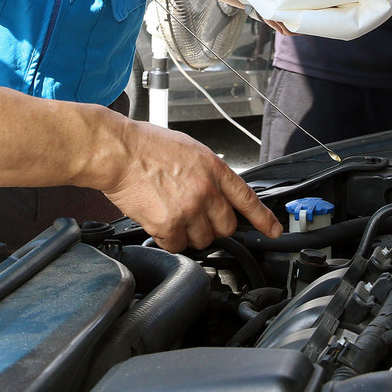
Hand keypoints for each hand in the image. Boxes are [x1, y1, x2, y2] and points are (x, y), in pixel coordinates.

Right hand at [103, 120, 281, 250]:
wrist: (119, 151)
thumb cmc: (146, 146)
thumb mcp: (189, 150)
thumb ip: (208, 172)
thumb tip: (216, 191)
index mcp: (214, 169)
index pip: (247, 199)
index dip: (263, 219)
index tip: (272, 230)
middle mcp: (206, 190)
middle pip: (226, 227)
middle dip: (214, 226)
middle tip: (196, 217)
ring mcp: (189, 209)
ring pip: (202, 240)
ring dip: (190, 234)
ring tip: (172, 214)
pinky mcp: (169, 225)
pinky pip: (177, 246)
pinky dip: (169, 239)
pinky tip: (159, 221)